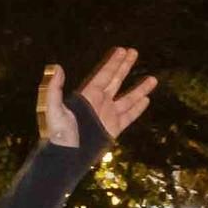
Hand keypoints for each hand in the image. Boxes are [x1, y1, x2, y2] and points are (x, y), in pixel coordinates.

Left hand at [39, 47, 155, 147]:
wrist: (66, 156)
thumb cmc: (58, 134)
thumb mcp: (53, 109)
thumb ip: (54, 89)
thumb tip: (56, 67)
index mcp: (87, 96)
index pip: (104, 75)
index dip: (113, 62)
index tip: (122, 50)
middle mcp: (99, 103)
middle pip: (116, 81)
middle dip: (125, 66)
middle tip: (134, 52)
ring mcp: (107, 116)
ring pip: (128, 98)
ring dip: (140, 89)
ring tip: (153, 79)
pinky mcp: (113, 129)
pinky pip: (129, 116)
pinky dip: (138, 108)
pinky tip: (147, 100)